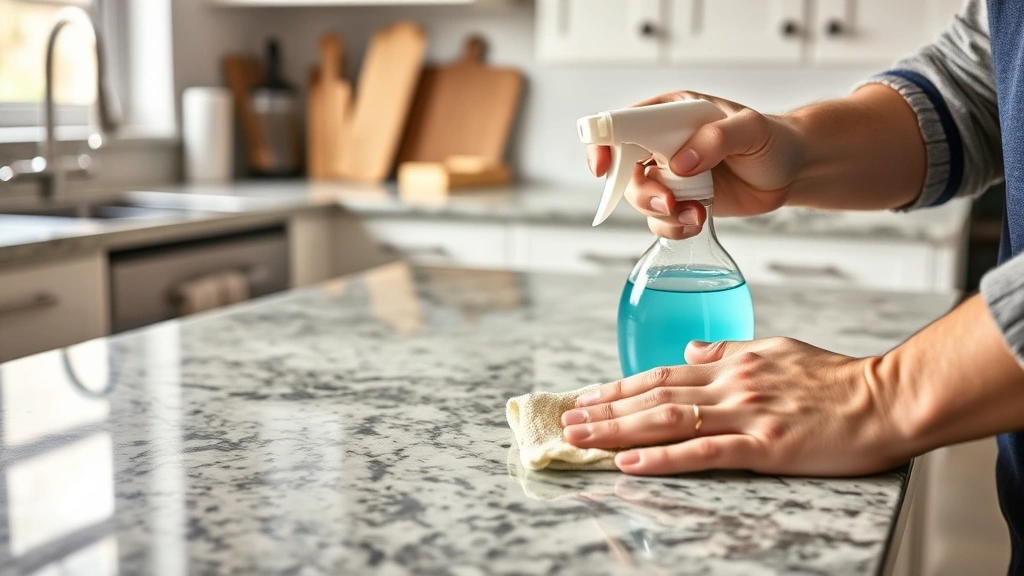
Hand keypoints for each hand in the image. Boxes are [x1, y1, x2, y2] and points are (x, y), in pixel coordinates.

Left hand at [560, 338, 912, 475]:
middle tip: (568, 420)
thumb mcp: (777, 349)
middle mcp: (731, 384)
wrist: (887, 399)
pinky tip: (630, 463)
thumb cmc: (837, 379)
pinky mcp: (765, 445)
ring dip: (618, 430)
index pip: (663, 372)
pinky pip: (704, 452)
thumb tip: (694, 347)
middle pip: (654, 395)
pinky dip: (663, 457)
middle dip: (606, 409)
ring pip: (668, 420)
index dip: (620, 385)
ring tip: (582, 439)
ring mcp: (746, 414)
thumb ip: (731, 350)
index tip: (588, 395)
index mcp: (733, 363)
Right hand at [586, 91, 804, 239]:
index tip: (602, 167)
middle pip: (623, 170)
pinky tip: (698, 220)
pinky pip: (660, 220)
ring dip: (662, 213)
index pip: (620, 123)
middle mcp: (662, 144)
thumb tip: (680, 162)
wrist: (791, 170)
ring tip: (696, 213)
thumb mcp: (750, 129)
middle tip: (669, 202)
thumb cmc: (771, 139)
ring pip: (640, 199)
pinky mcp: (680, 201)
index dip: (603, 144)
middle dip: (641, 192)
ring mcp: (669, 175)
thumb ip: (716, 138)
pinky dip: (674, 226)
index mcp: (669, 113)